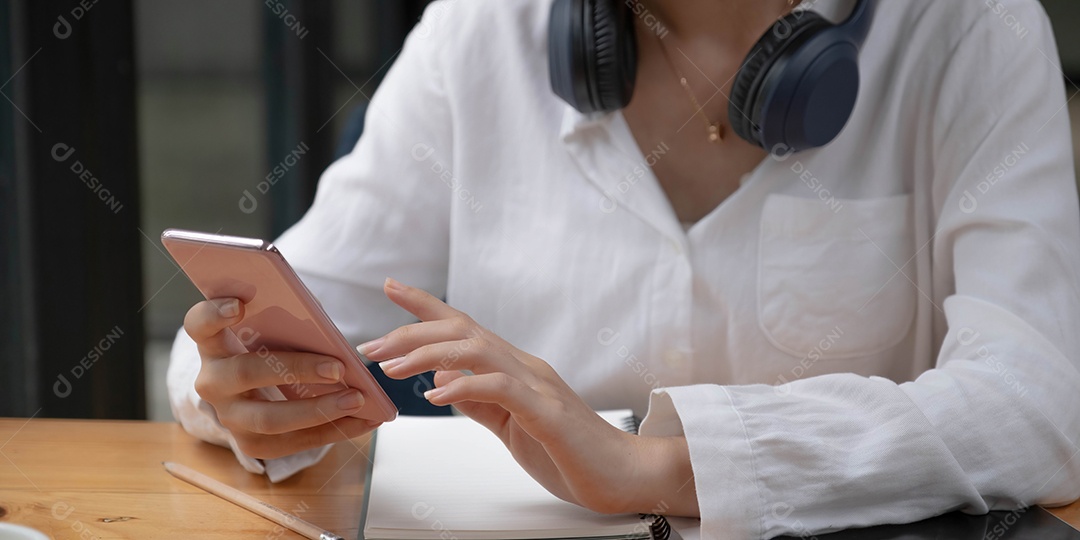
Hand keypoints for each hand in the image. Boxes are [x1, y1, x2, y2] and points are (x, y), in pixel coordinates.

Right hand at [184, 298, 380, 459]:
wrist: (252, 395)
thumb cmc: (269, 348)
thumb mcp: (272, 330)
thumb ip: (288, 322)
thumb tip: (327, 331)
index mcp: (213, 345)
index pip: (199, 325)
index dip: (213, 314)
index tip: (239, 304)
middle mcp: (213, 382)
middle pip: (246, 373)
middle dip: (297, 369)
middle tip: (338, 368)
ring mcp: (228, 417)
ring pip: (269, 418)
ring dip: (319, 410)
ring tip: (357, 400)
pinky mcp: (250, 444)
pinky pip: (292, 443)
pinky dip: (333, 431)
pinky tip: (363, 421)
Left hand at [362, 278, 698, 515]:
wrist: (624, 475)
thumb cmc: (571, 452)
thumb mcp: (511, 424)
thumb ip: (480, 401)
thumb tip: (444, 377)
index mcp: (515, 368)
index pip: (464, 327)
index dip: (426, 306)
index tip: (391, 288)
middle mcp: (525, 367)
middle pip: (462, 331)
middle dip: (411, 332)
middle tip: (371, 346)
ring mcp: (538, 386)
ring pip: (477, 349)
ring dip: (429, 353)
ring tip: (392, 366)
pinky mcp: (548, 413)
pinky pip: (502, 388)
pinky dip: (466, 386)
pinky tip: (437, 394)